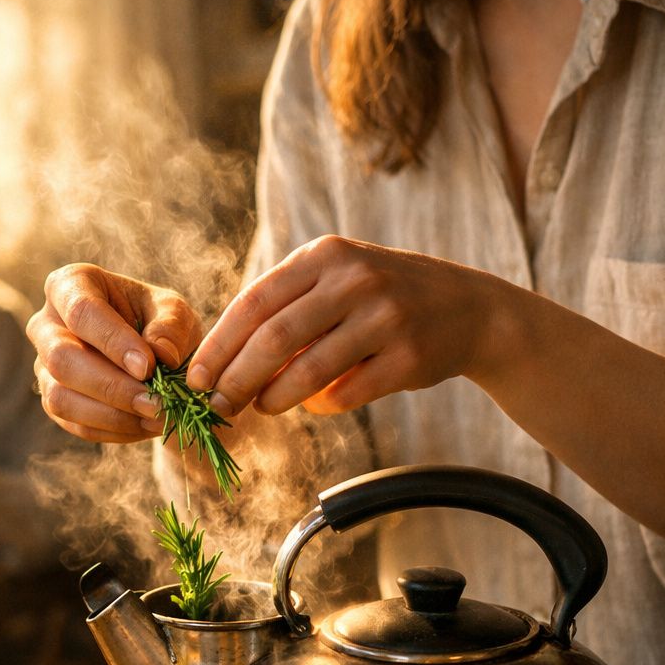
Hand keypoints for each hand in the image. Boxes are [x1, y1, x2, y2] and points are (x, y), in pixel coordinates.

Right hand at [26, 263, 204, 442]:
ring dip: (112, 415)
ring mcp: (44, 366)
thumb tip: (160, 356)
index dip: (112, 342)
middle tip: (155, 402)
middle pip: (61, 358)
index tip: (148, 368)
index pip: (81, 312)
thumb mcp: (174, 313)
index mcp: (71, 285)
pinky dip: (113, 430)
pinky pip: (74, 424)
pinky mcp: (53, 401)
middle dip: (110, 386)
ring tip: (156, 417)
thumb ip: (170, 328)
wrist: (154, 355)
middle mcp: (46, 324)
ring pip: (60, 398)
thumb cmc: (159, 322)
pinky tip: (144, 426)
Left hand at [186, 235, 503, 416]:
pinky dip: (321, 405)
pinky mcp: (409, 356)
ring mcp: (386, 317)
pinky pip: (348, 393)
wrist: (470, 309)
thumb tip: (222, 360)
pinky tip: (312, 405)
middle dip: (237, 378)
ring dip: (275, 396)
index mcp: (326, 256)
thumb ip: (286, 308)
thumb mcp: (337, 280)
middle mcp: (355, 279)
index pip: (255, 301)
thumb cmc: (383, 299)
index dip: (219, 344)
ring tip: (259, 407)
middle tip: (217, 405)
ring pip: (309, 370)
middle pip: (275, 337)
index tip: (195, 377)